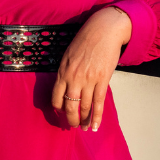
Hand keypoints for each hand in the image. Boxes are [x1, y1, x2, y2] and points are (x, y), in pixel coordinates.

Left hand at [51, 6, 131, 130]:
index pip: (56, 97)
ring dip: (84, 120)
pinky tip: (94, 126)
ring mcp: (88, 80)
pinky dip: (96, 116)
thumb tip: (65, 87)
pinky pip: (98, 103)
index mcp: (62, 72)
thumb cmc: (85, 41)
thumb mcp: (67, 56)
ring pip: (85, 107)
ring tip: (84, 128)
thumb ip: (65, 72)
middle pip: (69, 106)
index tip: (61, 113)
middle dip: (70, 119)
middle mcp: (73, 78)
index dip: (58, 108)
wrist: (104, 30)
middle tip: (72, 126)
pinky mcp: (103, 80)